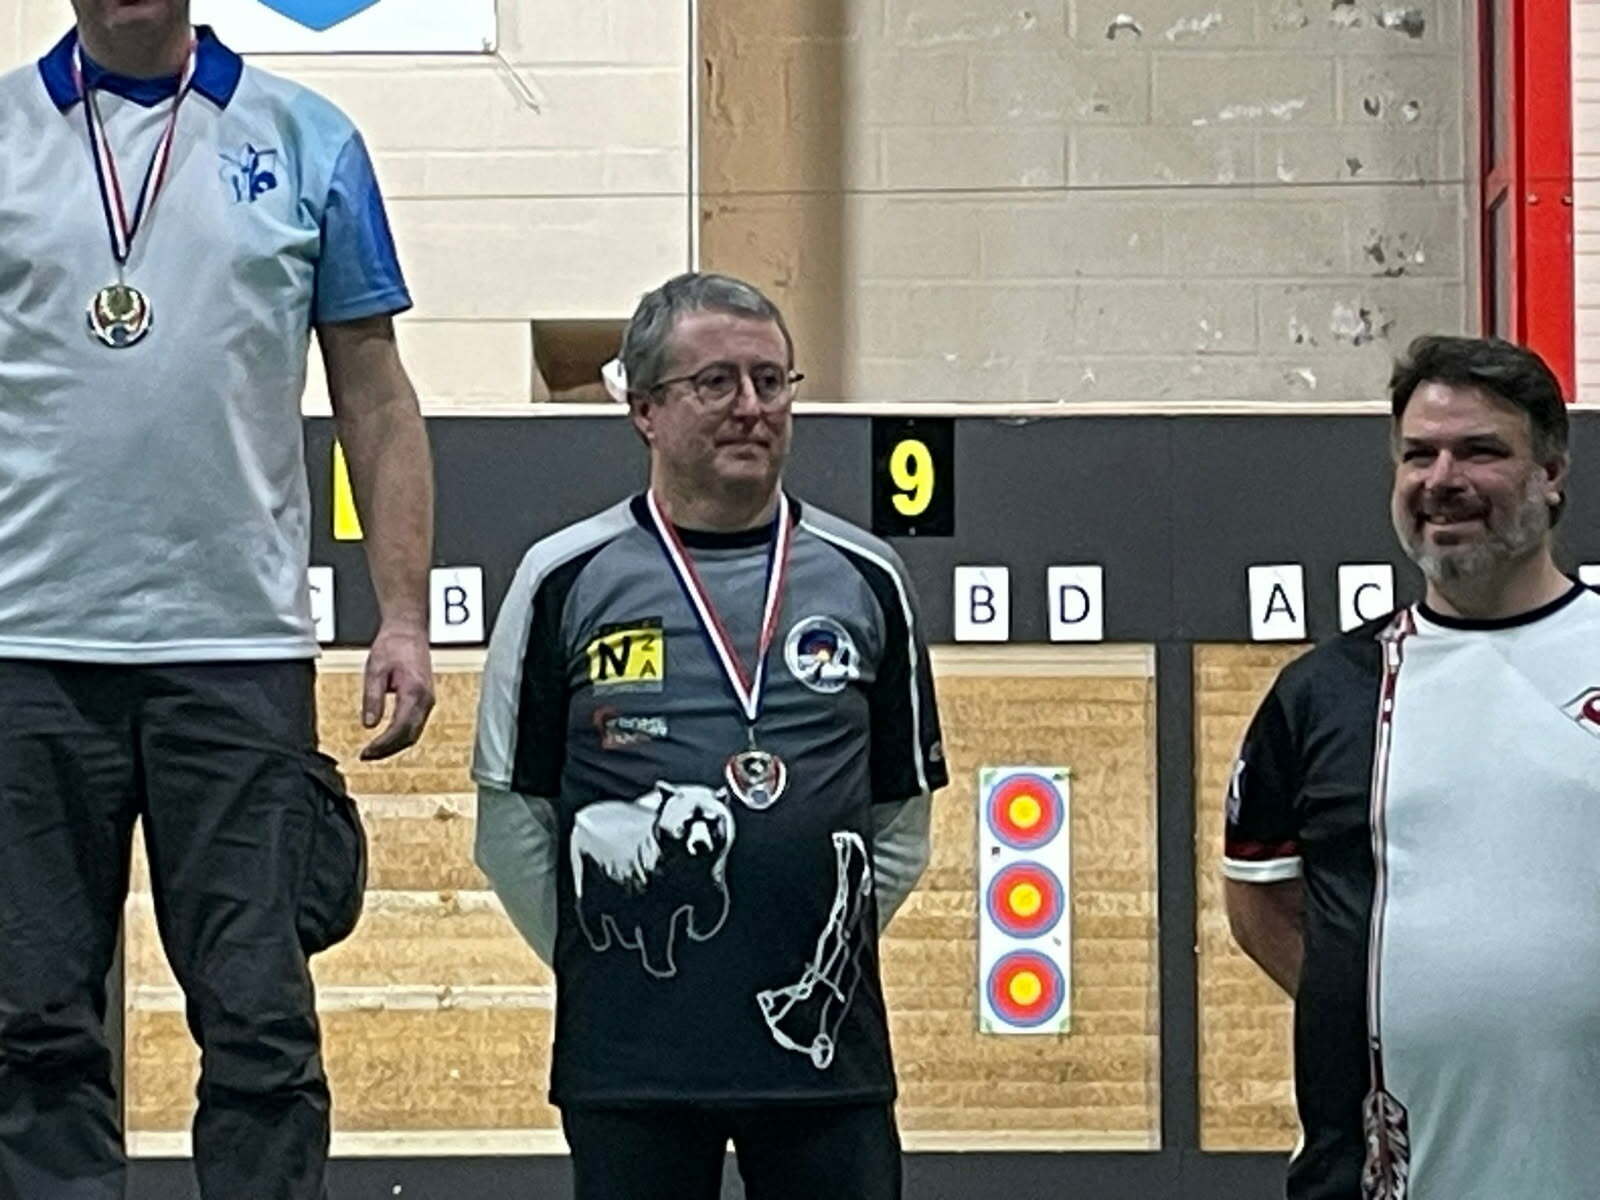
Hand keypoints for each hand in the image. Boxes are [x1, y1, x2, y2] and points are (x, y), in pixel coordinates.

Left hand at [359, 622, 434, 759]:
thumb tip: (368, 725)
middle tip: (365, 756)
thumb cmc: (393, 646)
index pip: (399, 729)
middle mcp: (426, 700)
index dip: (382, 745)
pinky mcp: (425, 701)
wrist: (409, 631)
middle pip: (409, 737)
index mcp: (414, 692)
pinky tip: (385, 739)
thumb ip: (372, 698)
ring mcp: (428, 701)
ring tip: (373, 751)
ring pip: (414, 734)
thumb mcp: (375, 670)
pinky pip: (415, 726)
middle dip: (388, 750)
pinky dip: (400, 737)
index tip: (365, 753)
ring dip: (394, 746)